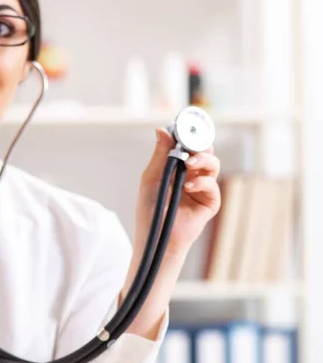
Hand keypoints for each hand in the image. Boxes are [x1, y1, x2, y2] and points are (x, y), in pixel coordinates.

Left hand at [134, 127, 220, 259]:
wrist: (157, 238)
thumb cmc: (150, 210)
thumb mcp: (151, 178)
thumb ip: (160, 155)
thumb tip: (162, 130)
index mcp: (175, 166)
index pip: (186, 145)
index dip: (188, 134)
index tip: (186, 125)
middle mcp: (190, 174)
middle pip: (203, 150)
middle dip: (199, 145)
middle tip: (191, 146)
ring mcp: (201, 187)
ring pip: (212, 164)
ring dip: (203, 160)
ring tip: (191, 164)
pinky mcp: (209, 202)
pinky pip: (212, 185)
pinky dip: (202, 183)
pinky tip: (189, 186)